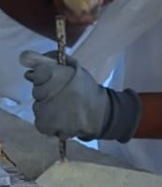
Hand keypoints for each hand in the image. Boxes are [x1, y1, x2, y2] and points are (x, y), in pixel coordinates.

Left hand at [20, 50, 140, 141]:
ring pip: (37, 106)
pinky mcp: (45, 124)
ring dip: (47, 107)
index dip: (45, 77)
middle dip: (46, 92)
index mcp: (57, 74)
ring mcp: (45, 109)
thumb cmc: (87, 90)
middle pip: (37, 90)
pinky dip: (48, 121)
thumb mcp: (75, 68)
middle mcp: (49, 91)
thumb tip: (34, 64)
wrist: (101, 114)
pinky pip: (40, 121)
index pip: (37, 73)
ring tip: (64, 108)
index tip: (55, 81)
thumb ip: (55, 61)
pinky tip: (61, 119)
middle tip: (63, 95)